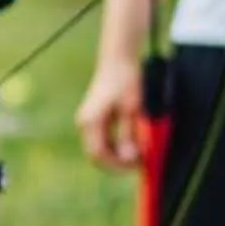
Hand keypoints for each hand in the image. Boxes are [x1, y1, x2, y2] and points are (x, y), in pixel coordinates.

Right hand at [75, 55, 145, 171]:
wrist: (118, 59)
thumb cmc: (125, 81)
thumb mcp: (132, 110)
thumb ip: (128, 135)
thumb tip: (128, 158)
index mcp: (90, 122)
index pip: (99, 155)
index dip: (118, 165)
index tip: (138, 166)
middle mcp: (84, 124)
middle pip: (97, 155)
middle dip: (118, 162)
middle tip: (140, 161)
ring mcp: (87, 121)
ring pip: (100, 149)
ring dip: (118, 155)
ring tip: (138, 153)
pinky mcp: (94, 119)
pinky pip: (102, 140)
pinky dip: (116, 146)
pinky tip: (131, 143)